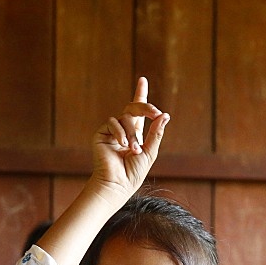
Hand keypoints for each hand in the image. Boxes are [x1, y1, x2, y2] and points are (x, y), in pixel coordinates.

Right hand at [90, 76, 169, 200]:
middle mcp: (123, 130)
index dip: (140, 95)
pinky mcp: (101, 134)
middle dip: (145, 107)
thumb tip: (164, 115)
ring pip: (125, 118)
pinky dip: (120, 132)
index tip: (142, 80)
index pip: (138, 111)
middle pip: (133, 108)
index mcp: (135, 134)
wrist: (117, 184)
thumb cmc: (133, 173)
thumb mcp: (150, 152)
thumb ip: (156, 133)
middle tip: (155, 113)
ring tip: (133, 149)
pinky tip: (122, 144)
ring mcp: (111, 131)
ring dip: (133, 134)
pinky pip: (112, 122)